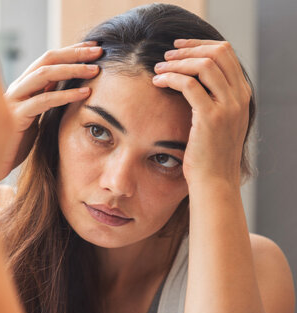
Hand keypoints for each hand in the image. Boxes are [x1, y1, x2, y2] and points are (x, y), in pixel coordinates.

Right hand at [0, 42, 102, 175]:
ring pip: (44, 74)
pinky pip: (44, 100)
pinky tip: (85, 93)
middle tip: (99, 51)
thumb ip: (44, 102)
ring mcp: (13, 101)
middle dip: (74, 53)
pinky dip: (66, 95)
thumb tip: (67, 90)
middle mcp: (15, 88)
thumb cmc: (15, 146)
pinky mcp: (15, 118)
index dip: (71, 51)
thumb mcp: (34, 119)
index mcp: (21, 87)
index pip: (47, 60)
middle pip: (46, 59)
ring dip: (72, 68)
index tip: (93, 47)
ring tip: (95, 69)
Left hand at [152, 39, 251, 187]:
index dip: (200, 45)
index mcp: (242, 94)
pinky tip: (157, 82)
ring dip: (177, 62)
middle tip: (165, 55)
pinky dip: (171, 78)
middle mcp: (239, 97)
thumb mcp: (217, 121)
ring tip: (158, 68)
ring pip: (204, 65)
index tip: (178, 47)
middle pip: (218, 53)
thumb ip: (212, 99)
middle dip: (188, 49)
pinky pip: (189, 85)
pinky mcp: (211, 118)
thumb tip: (190, 78)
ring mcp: (228, 107)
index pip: (226, 53)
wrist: (214, 182)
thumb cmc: (208, 154)